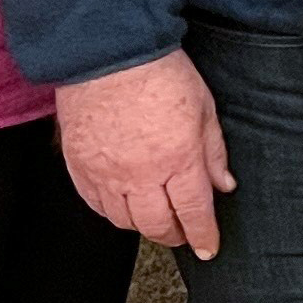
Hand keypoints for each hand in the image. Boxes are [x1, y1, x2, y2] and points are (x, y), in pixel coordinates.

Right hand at [55, 50, 235, 258]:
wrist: (107, 54)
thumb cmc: (161, 74)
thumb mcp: (204, 108)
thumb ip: (214, 153)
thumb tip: (224, 186)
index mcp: (178, 160)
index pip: (194, 213)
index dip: (203, 235)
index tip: (208, 248)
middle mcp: (140, 174)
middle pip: (157, 225)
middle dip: (174, 236)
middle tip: (184, 234)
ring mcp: (105, 172)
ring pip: (124, 220)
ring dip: (142, 225)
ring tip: (155, 218)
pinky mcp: (78, 165)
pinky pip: (94, 204)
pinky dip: (111, 212)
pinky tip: (123, 206)